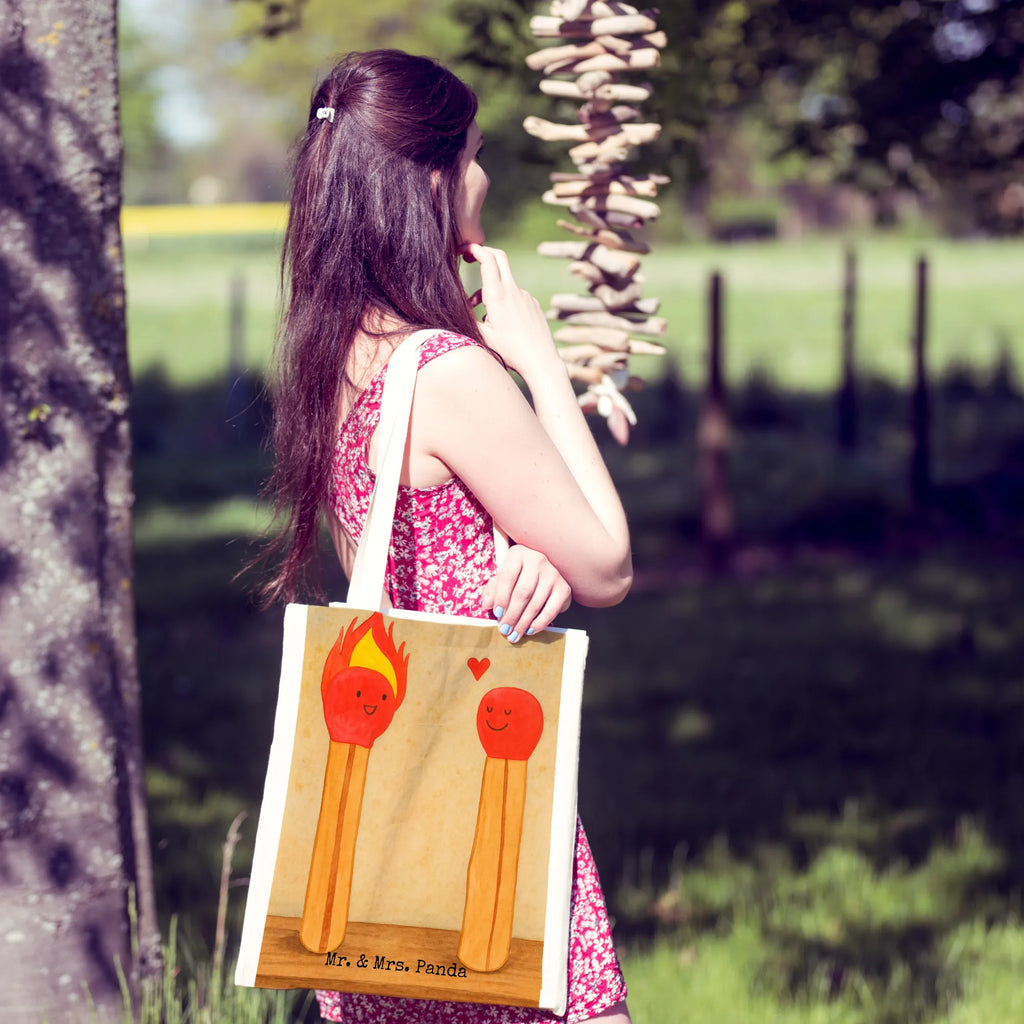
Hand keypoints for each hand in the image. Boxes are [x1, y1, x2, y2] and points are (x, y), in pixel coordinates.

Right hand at [463, 243, 562, 381]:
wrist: (540, 360)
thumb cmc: (510, 351)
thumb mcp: (483, 336)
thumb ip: (469, 317)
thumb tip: (457, 307)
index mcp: (498, 295)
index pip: (488, 259)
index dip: (475, 249)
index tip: (464, 249)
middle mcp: (513, 291)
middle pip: (499, 257)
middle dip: (484, 253)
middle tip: (471, 257)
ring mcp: (526, 295)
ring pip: (505, 282)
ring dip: (491, 289)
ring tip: (483, 314)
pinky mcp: (533, 303)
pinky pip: (515, 295)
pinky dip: (504, 301)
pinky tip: (504, 323)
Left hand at [481, 544, 571, 642]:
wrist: (545, 574)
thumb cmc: (519, 576)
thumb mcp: (503, 578)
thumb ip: (493, 589)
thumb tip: (487, 604)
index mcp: (518, 554)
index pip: (507, 576)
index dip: (500, 597)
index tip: (497, 614)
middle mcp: (537, 560)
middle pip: (522, 592)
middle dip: (512, 615)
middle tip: (504, 630)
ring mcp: (553, 574)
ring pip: (535, 603)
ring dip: (523, 622)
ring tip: (514, 634)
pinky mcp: (564, 588)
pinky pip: (551, 610)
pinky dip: (540, 623)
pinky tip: (530, 630)